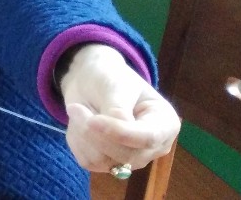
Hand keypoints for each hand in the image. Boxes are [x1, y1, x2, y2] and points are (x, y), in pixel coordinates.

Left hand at [60, 44, 179, 175]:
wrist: (89, 81)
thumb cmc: (109, 78)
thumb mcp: (116, 85)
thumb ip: (118, 109)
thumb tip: (118, 130)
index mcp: (165, 124)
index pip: (148, 138)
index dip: (120, 133)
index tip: (93, 121)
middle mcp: (153, 148)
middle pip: (125, 155)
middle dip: (94, 132)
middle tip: (75, 108)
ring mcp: (131, 159)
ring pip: (102, 161)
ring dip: (82, 135)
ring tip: (80, 112)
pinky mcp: (108, 164)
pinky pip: (87, 161)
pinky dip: (76, 141)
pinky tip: (79, 124)